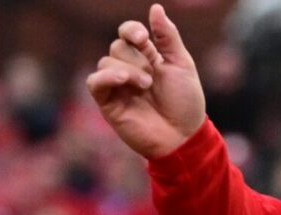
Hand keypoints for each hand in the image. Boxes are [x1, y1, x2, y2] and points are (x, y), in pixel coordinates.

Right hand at [86, 4, 205, 159]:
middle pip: (118, 46)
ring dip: (127, 70)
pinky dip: (107, 77)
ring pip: (106, 61)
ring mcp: (117, 86)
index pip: (128, 33)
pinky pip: (94, 82)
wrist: (183, 136)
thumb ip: (168, 37)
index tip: (142, 37)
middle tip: (152, 78)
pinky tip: (124, 82)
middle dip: (136, 58)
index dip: (131, 30)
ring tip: (146, 86)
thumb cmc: (186, 103)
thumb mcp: (181, 65)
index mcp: (147, 58)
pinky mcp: (108, 103)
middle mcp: (129, 69)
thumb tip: (156, 7)